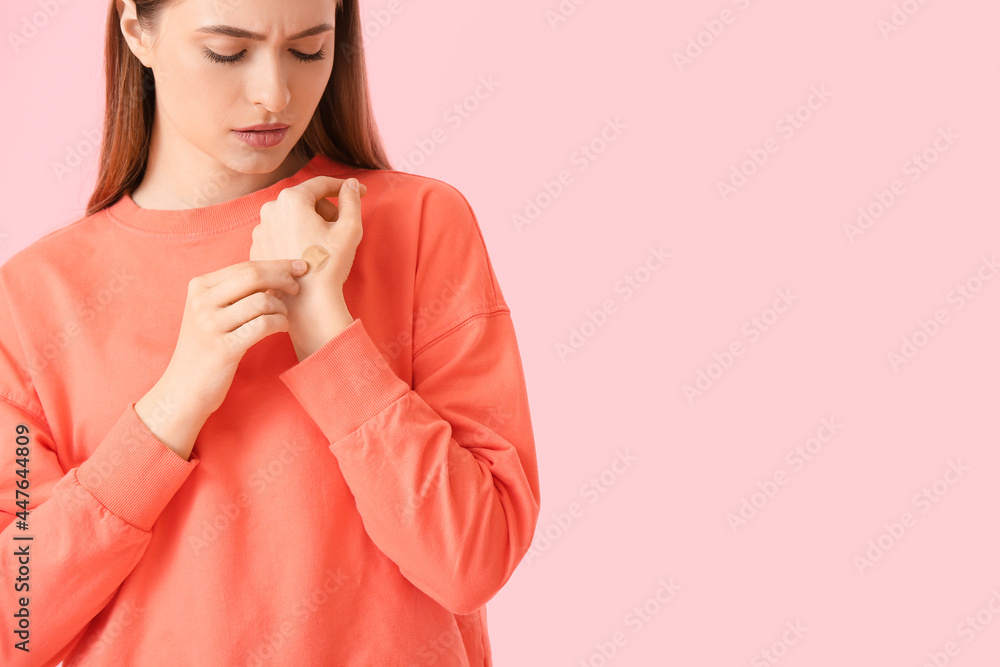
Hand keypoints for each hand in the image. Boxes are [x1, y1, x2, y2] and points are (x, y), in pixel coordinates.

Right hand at [160, 259, 308, 417]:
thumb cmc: (207, 347)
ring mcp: (210, 325)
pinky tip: (280, 327)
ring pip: (262, 301)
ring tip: (282, 316)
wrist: (183, 388)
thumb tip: (279, 272)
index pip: (245, 265)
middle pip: (253, 275)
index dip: (277, 264)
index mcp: (199, 287)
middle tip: (297, 287)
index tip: (299, 266)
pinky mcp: (224, 348)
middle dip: (283, 277)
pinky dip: (279, 323)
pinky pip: (263, 325)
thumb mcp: (211, 312)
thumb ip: (236, 292)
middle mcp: (201, 302)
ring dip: (281, 307)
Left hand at [250, 175, 365, 295]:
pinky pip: (280, 233)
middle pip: (306, 199)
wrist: (306, 302)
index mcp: (292, 199)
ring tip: (323, 245)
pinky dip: (294, 238)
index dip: (344, 187)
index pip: (322, 184)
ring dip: (310, 224)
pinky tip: (307, 255)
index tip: (360, 192)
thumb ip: (352, 200)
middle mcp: (270, 209)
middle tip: (341, 227)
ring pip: (291, 217)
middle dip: (326, 209)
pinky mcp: (257, 247)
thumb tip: (351, 185)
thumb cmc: (328, 265)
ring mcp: (260, 229)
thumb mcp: (349, 229)